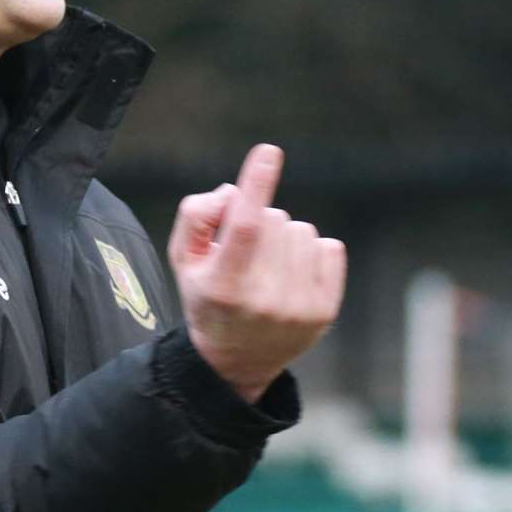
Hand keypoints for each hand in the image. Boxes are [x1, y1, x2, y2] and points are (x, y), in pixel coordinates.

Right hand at [167, 144, 345, 403]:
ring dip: (283, 238)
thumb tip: (235, 192)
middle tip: (243, 253)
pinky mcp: (325, 311)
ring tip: (266, 266)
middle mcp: (263, 300)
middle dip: (258, 221)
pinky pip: (329, 247)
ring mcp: (298, 308)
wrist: (236, 360)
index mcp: (223, 286)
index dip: (256, 185)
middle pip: (273, 219)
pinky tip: (291, 274)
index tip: (268, 152)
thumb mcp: (182, 259)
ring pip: (301, 230)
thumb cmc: (207, 295)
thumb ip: (196, 216)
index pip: (244, 227)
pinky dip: (310, 251)